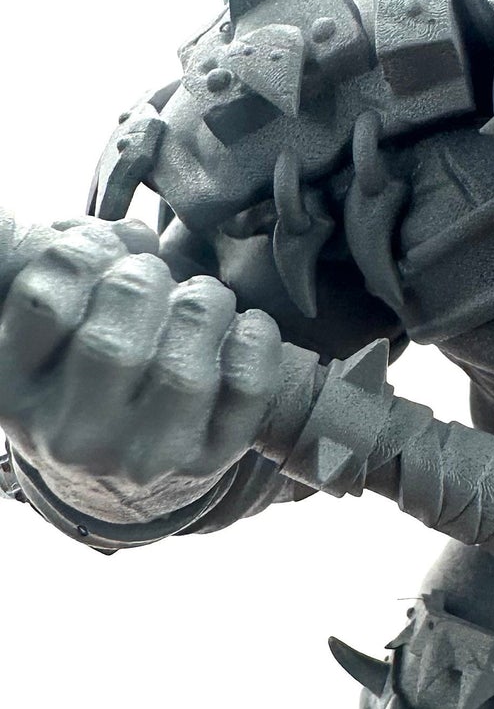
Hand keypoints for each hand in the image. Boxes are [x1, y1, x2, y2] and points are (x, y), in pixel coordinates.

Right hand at [0, 215, 280, 521]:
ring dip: (206, 306)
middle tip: (155, 274)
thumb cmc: (84, 371)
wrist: (120, 473)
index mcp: (14, 391)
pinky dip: (255, 339)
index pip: (45, 303)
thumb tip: (131, 236)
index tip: (107, 246)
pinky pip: (246, 387)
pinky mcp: (206, 461)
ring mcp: (141, 458)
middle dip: (147, 282)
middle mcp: (71, 436)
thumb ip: (74, 269)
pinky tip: (243, 325)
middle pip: (114, 342)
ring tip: (204, 297)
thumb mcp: (50, 328)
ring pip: (184, 370)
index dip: (85, 251)